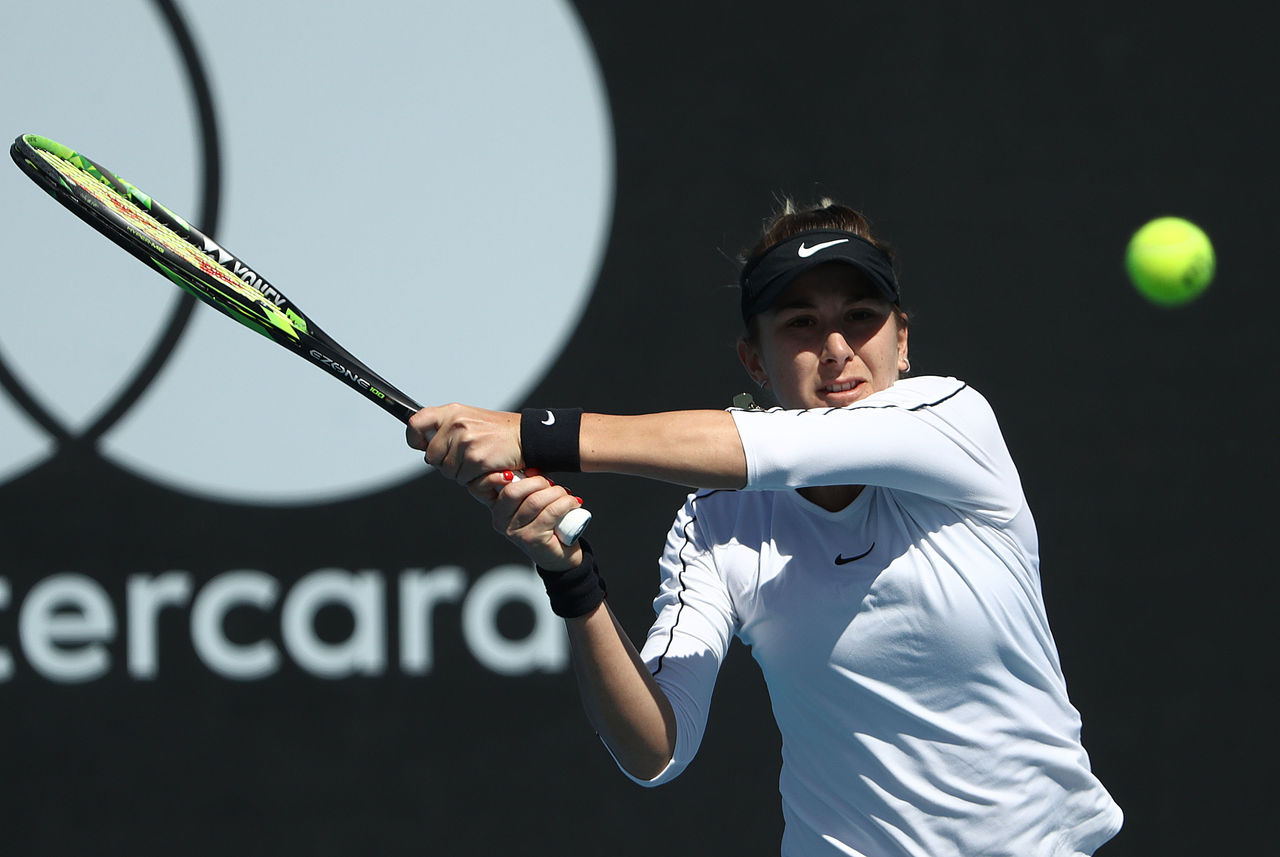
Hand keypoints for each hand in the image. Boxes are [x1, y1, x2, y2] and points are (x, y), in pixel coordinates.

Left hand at [406, 404, 520, 482]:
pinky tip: (485, 467)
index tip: (421, 444)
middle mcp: (456, 425)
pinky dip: (473, 478)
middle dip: (445, 462)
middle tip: (464, 456)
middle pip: (431, 456)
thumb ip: (447, 428)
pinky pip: (463, 479)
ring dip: (461, 472)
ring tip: (478, 460)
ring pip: (447, 471)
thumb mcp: (470, 419)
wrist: (526, 437)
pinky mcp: (476, 460)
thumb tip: (425, 446)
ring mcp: (465, 443)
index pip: (416, 423)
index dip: (415, 438)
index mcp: (452, 412)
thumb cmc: (498, 432)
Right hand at [468, 470, 584, 570]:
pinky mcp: (532, 539)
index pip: (482, 486)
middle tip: (552, 485)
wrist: (561, 556)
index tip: (521, 471)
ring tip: (566, 496)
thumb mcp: (534, 502)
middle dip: (538, 482)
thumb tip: (532, 470)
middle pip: (514, 490)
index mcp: (497, 508)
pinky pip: (551, 512)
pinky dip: (566, 503)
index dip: (495, 475)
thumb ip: (528, 487)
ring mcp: (515, 532)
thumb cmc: (548, 524)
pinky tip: (573, 503)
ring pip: (536, 500)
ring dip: (557, 493)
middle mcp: (500, 521)